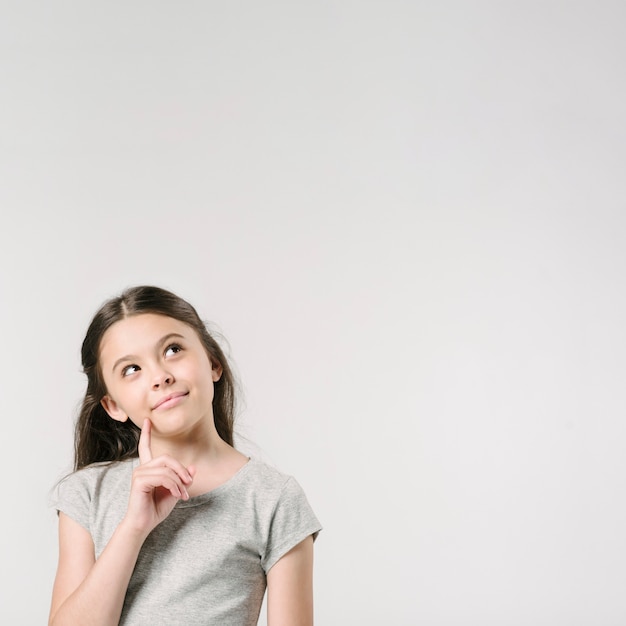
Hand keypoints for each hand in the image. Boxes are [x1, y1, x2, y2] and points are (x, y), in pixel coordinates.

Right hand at [123, 419, 193, 535]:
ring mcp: (139, 474)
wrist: (143, 525)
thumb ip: (182, 479)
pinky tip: (177, 495)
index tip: (147, 420)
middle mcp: (142, 468)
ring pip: (167, 468)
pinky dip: (174, 486)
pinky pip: (163, 477)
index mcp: (148, 469)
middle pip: (167, 457)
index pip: (146, 447)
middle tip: (189, 484)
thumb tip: (192, 468)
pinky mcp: (139, 481)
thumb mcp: (175, 492)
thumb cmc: (156, 509)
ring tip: (183, 494)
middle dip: (181, 469)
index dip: (146, 434)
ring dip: (179, 482)